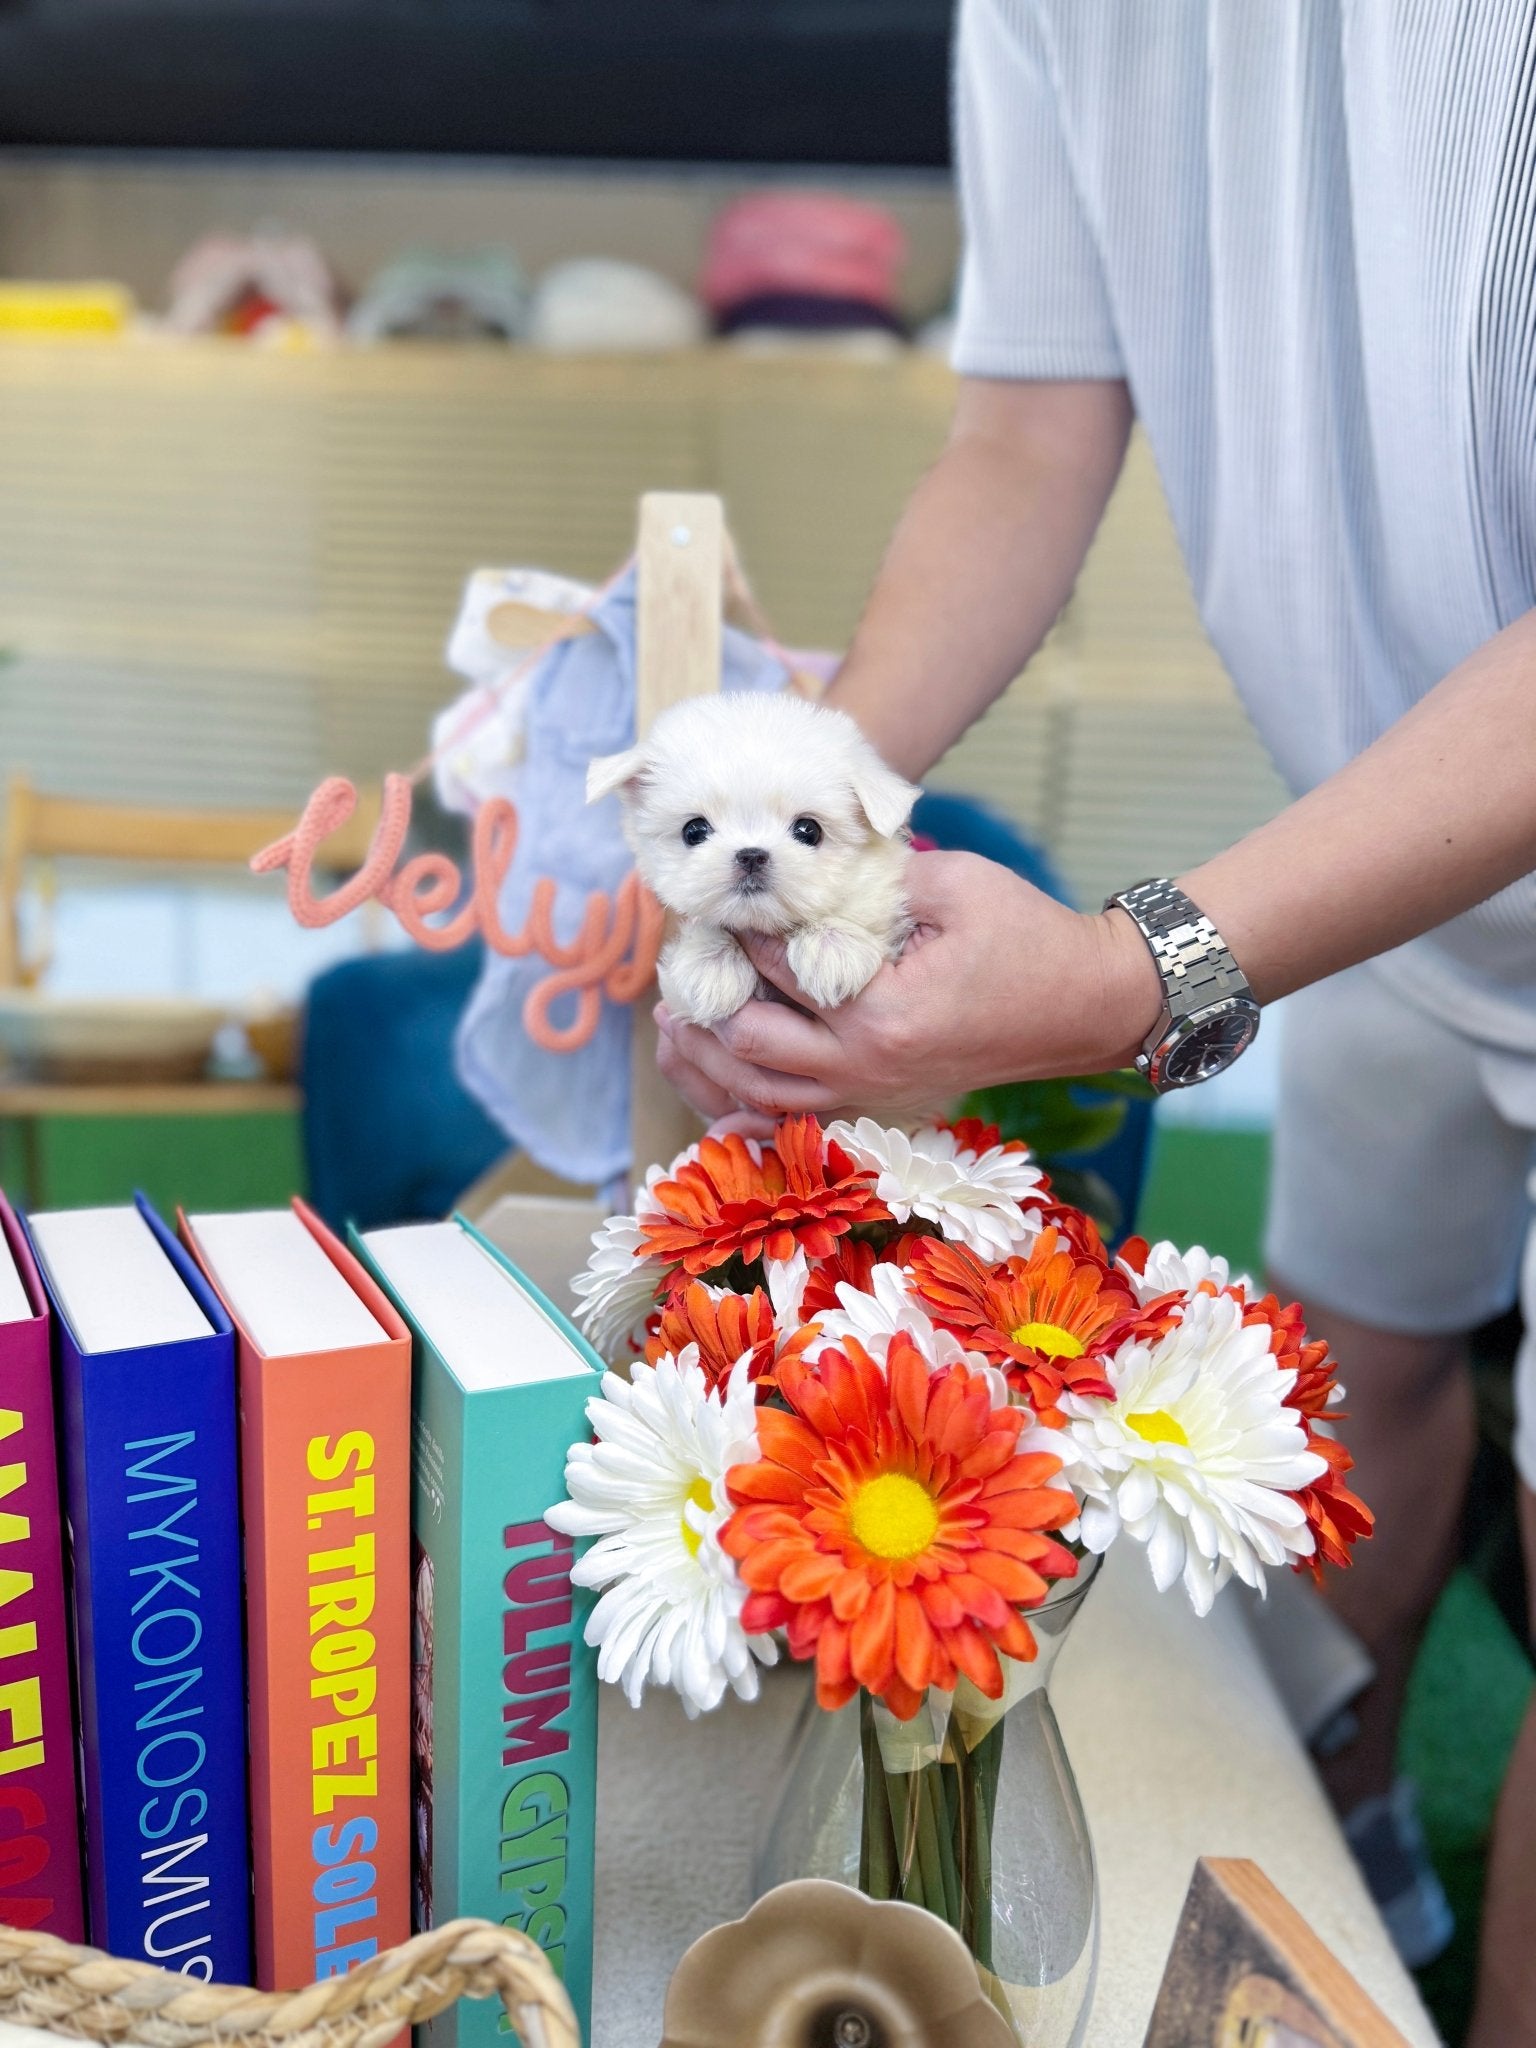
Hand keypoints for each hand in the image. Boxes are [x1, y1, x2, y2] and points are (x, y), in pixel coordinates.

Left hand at [653, 850, 1163, 1120]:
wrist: (1086, 1005)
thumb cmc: (1029, 939)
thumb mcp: (957, 884)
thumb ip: (877, 875)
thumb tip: (809, 867)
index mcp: (884, 1014)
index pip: (778, 973)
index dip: (738, 935)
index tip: (715, 905)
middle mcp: (868, 1067)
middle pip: (749, 1048)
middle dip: (703, 1006)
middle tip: (678, 968)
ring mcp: (874, 1095)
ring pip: (759, 1098)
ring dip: (709, 1064)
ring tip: (672, 1026)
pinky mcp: (881, 1104)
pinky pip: (794, 1124)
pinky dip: (745, 1111)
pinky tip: (712, 1090)